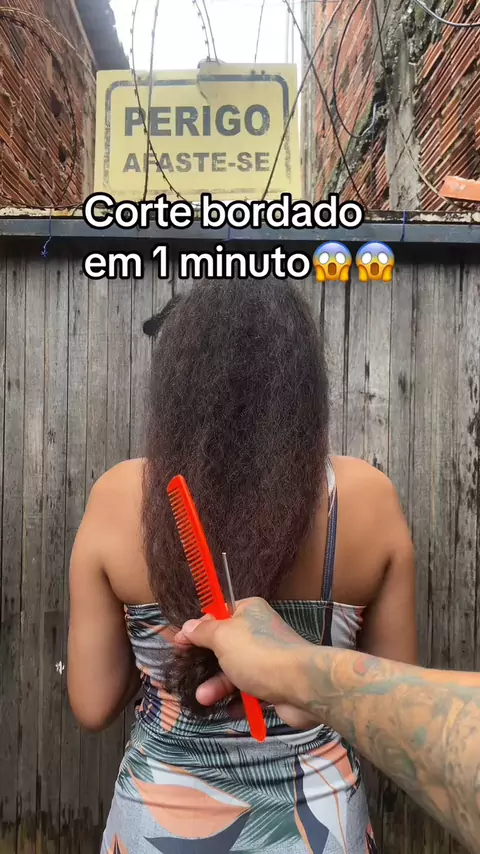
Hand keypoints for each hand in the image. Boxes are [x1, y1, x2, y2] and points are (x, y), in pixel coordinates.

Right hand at [174, 598, 321, 729]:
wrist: (301, 686)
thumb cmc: (258, 654)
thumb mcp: (222, 637)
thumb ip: (202, 632)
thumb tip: (187, 626)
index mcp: (248, 612)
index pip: (218, 615)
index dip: (198, 629)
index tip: (179, 644)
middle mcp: (258, 632)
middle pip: (224, 647)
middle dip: (206, 665)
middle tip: (188, 676)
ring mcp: (267, 659)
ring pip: (234, 672)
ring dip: (218, 686)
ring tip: (204, 699)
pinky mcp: (274, 684)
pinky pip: (249, 691)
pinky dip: (238, 701)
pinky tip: (230, 710)